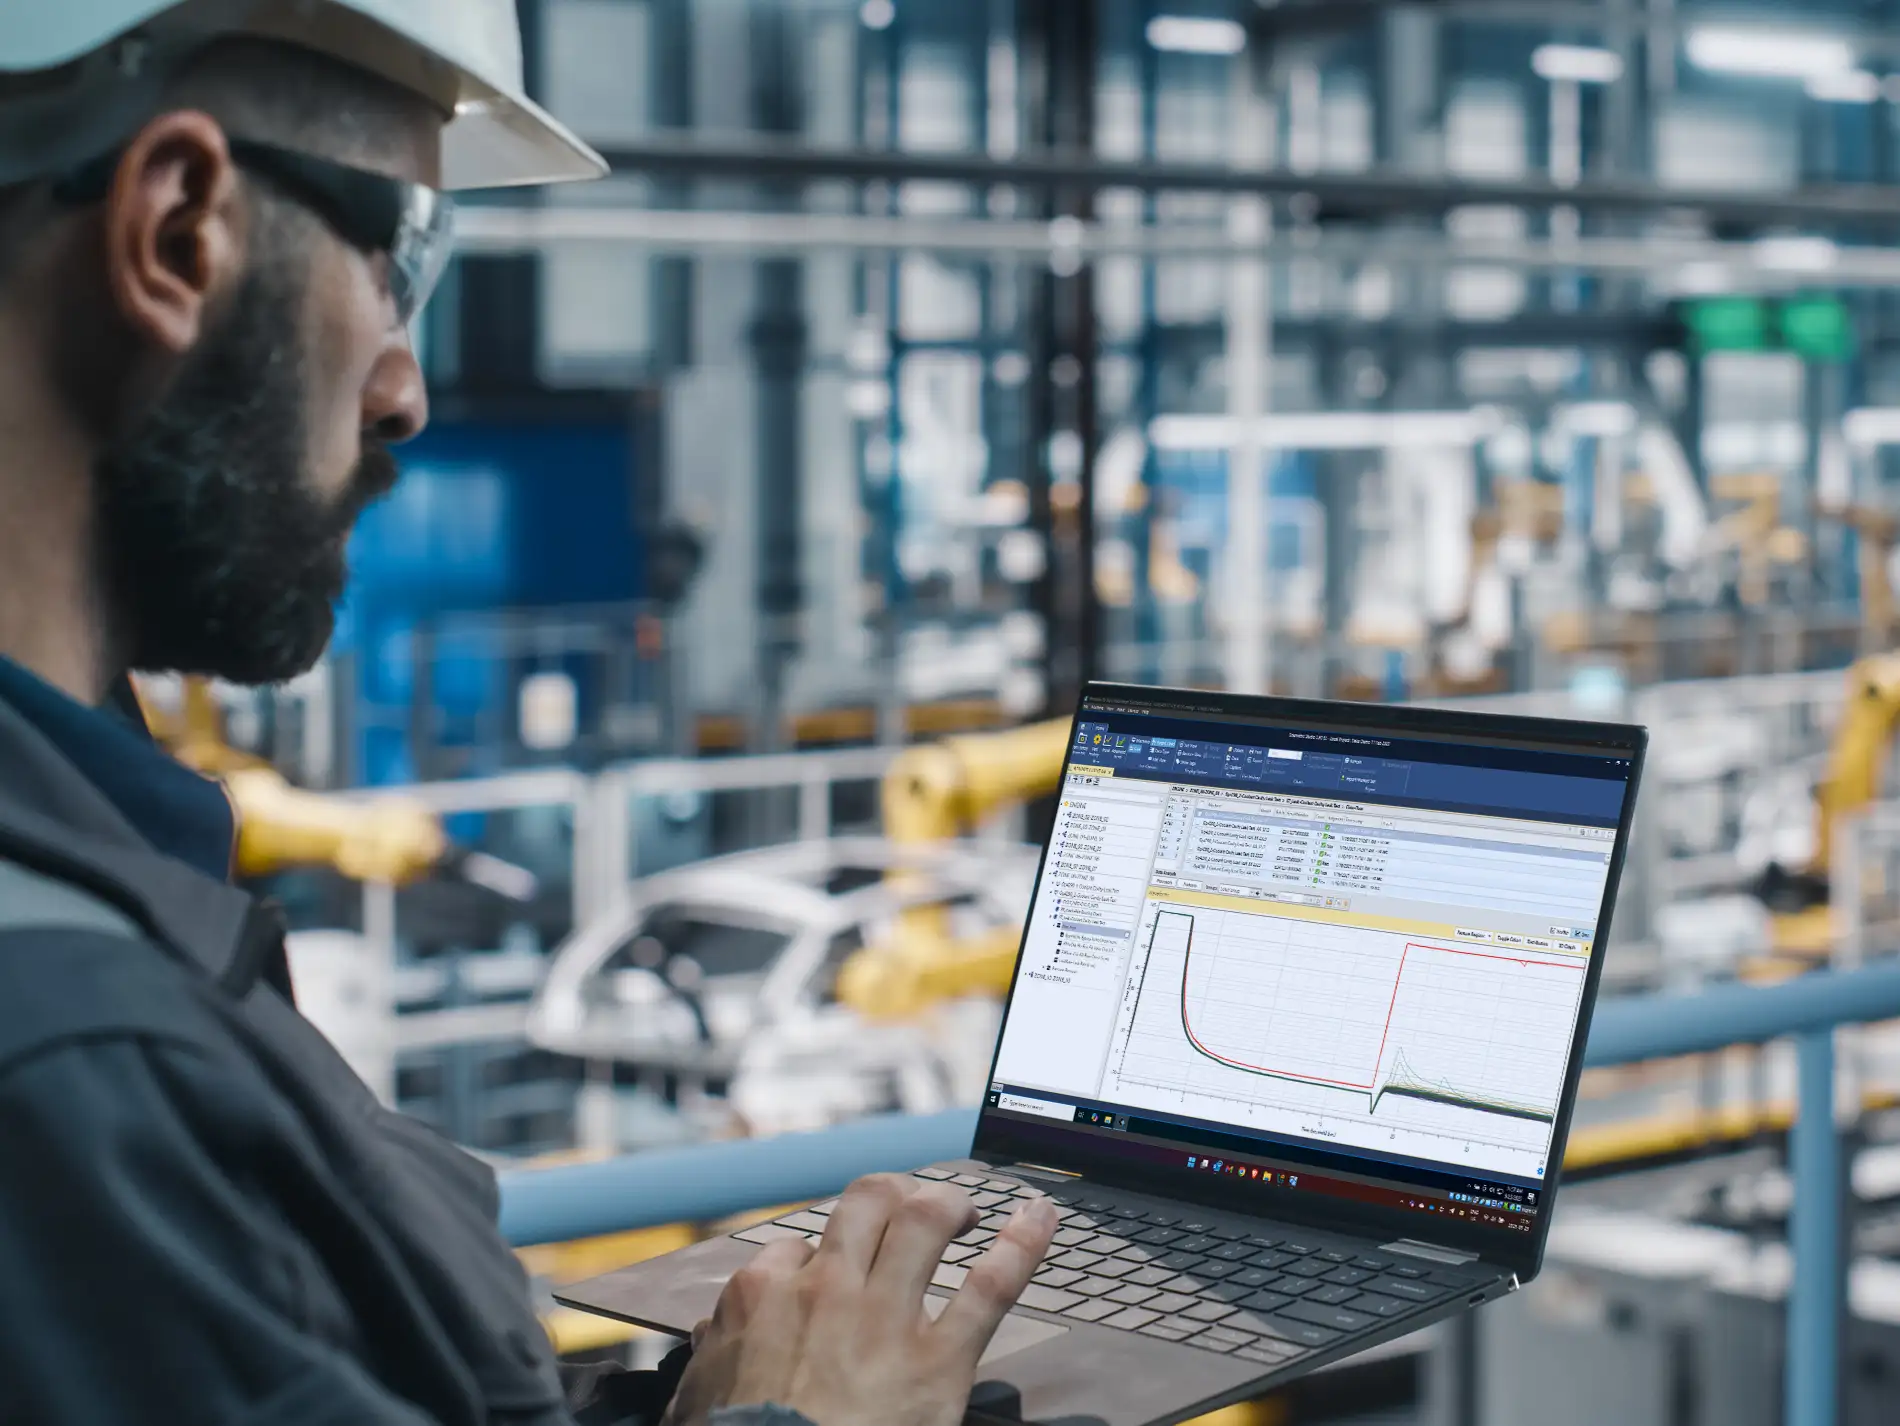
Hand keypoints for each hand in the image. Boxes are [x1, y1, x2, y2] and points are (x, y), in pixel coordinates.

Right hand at [662, 1174, 1058, 1425]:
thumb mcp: (700, 1397)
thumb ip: (714, 1355)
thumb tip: (713, 1336)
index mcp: (764, 1297)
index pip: (795, 1248)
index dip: (817, 1256)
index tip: (830, 1272)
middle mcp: (827, 1290)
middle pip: (867, 1202)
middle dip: (894, 1194)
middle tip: (910, 1207)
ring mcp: (885, 1318)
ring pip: (925, 1221)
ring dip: (951, 1204)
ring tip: (968, 1211)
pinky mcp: (938, 1360)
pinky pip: (989, 1287)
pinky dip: (1023, 1245)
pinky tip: (1040, 1218)